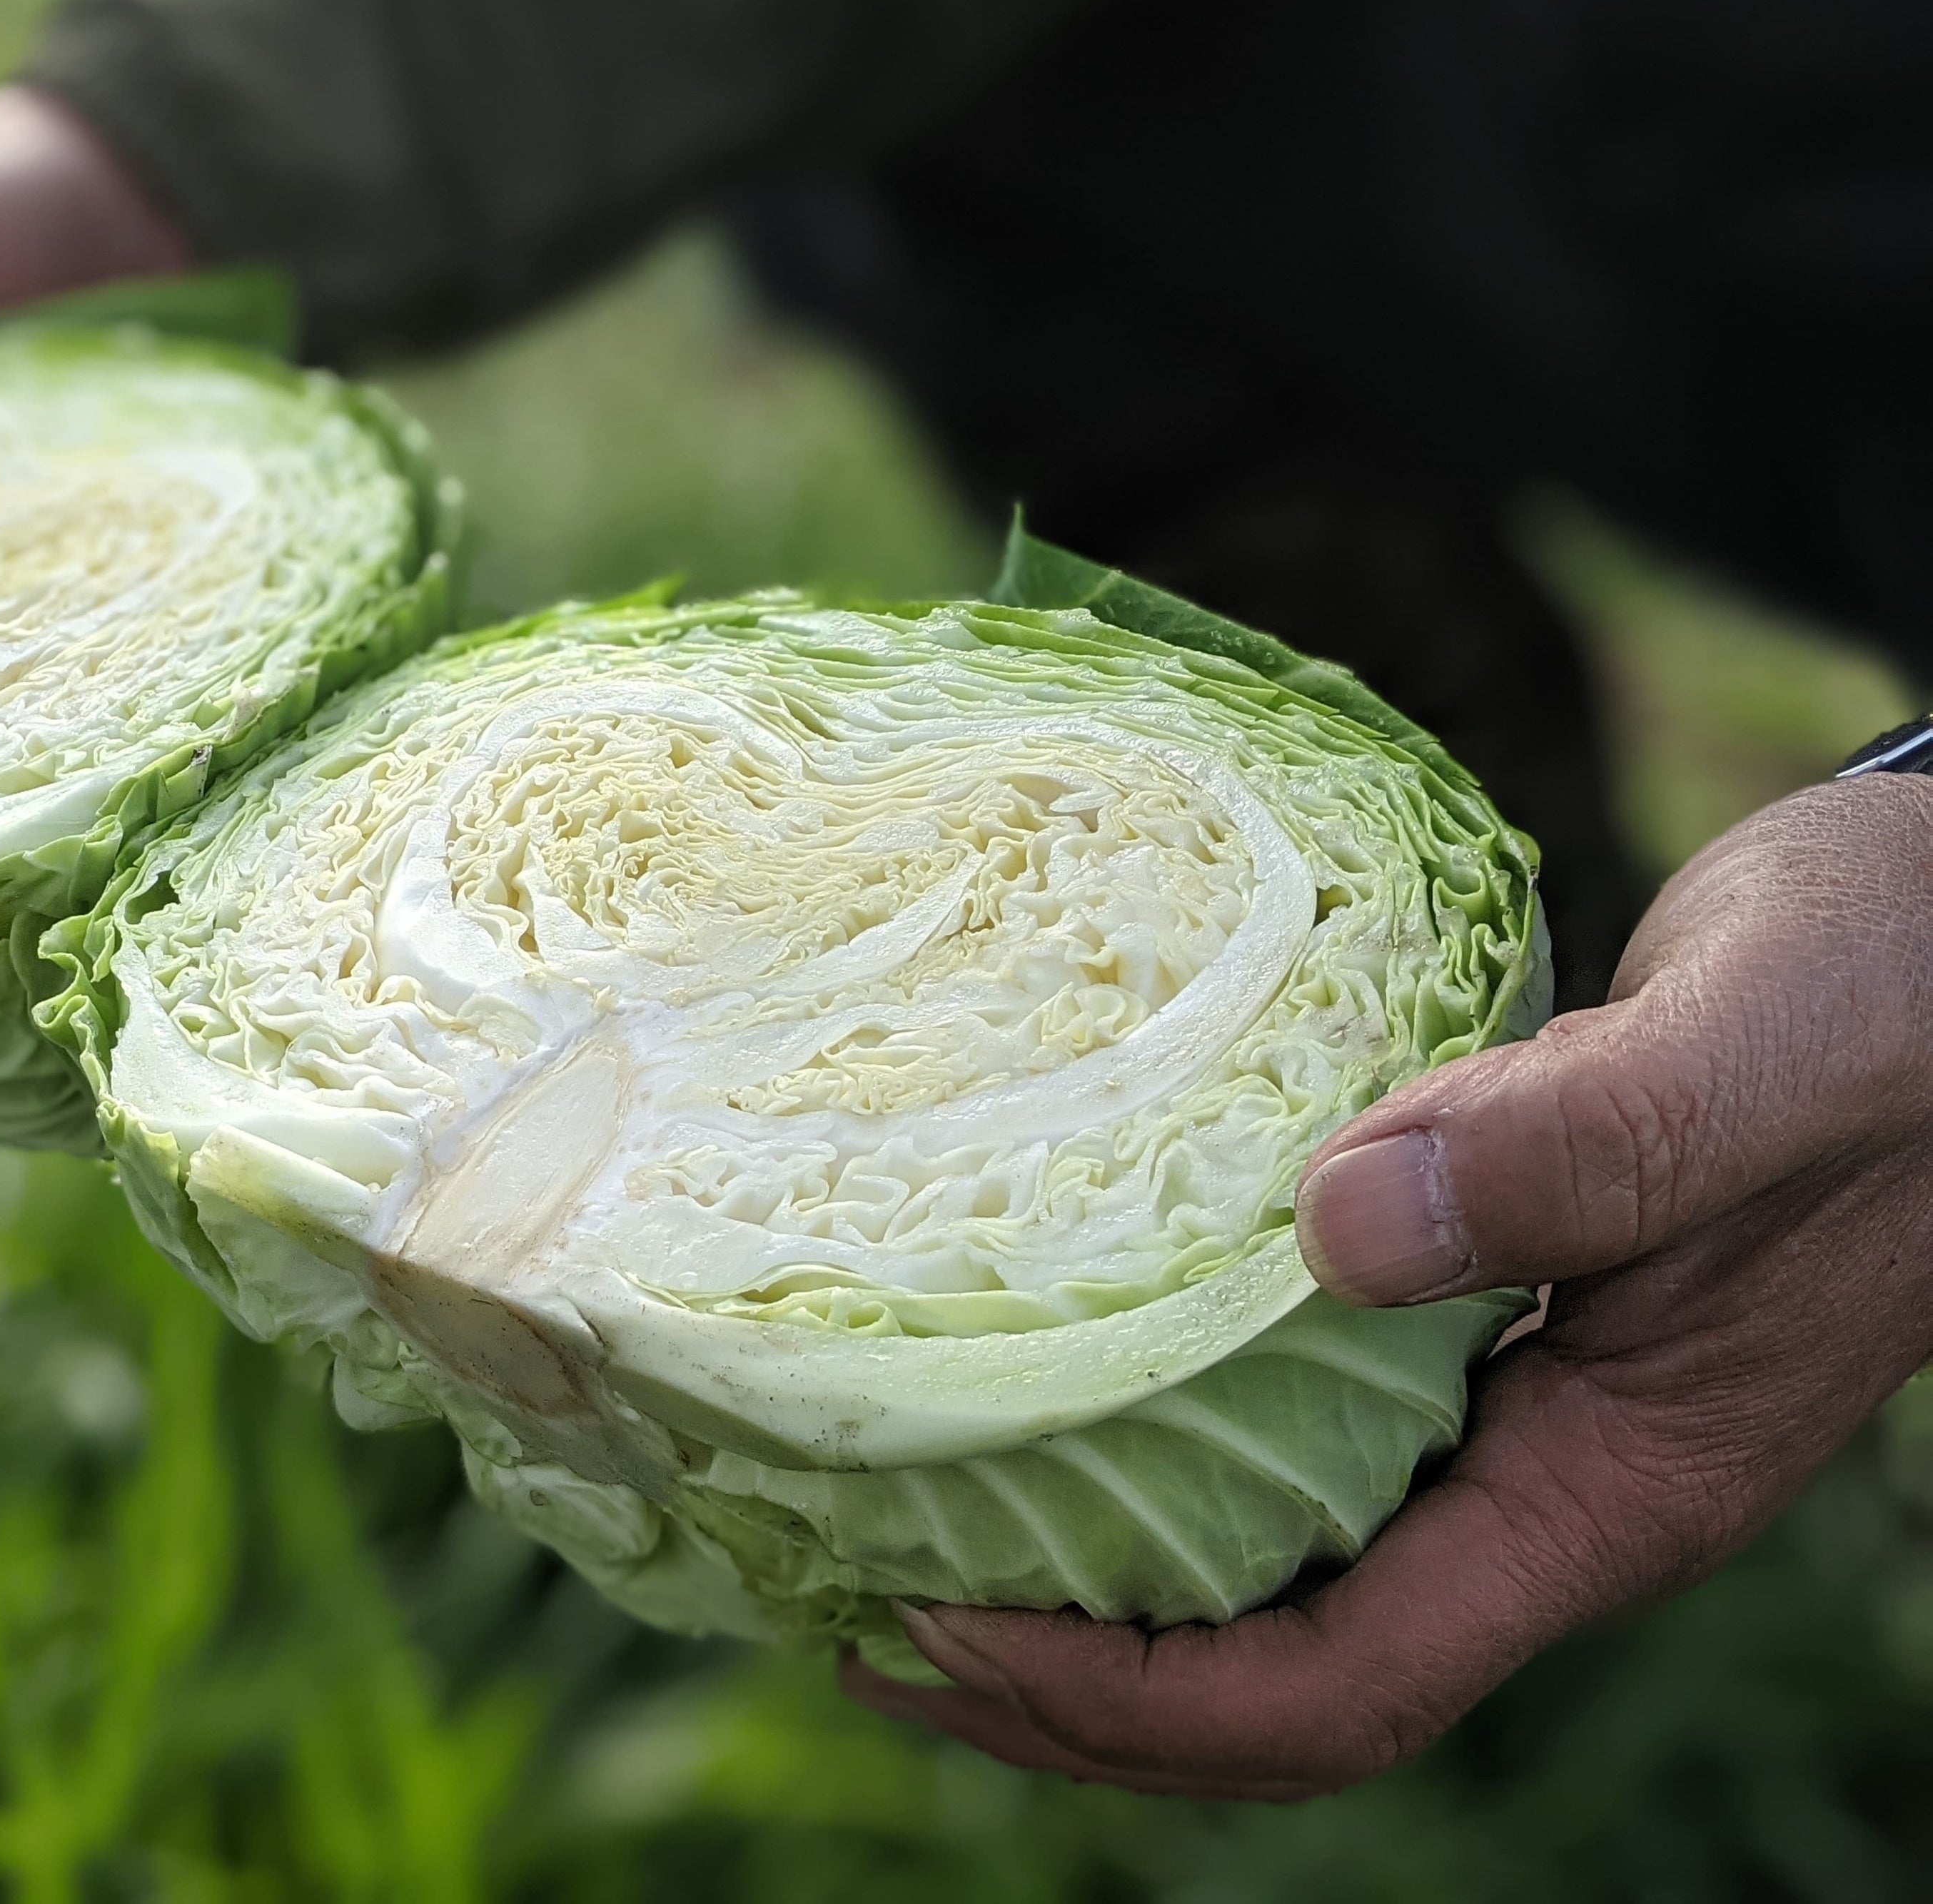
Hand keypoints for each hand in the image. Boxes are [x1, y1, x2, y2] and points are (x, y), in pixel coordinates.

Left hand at [847, 775, 1932, 1798]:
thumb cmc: (1906, 986)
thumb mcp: (1773, 1045)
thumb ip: (1593, 1144)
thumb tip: (1339, 1224)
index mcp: (1619, 1482)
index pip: (1350, 1684)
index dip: (1139, 1698)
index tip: (953, 1632)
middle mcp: (1553, 1481)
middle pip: (1282, 1681)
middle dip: (1072, 1691)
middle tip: (856, 1612)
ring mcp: (1515, 1414)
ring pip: (1280, 1581)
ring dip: (1095, 1592)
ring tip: (901, 1537)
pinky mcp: (1478, 1319)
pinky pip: (1294, 1448)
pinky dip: (1156, 1454)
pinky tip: (1045, 1388)